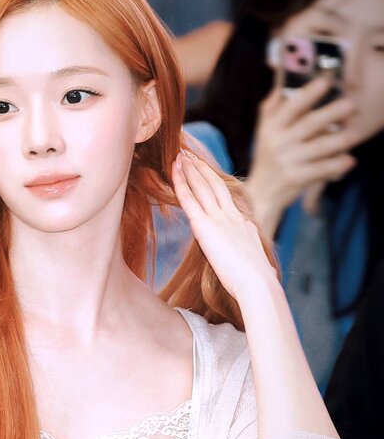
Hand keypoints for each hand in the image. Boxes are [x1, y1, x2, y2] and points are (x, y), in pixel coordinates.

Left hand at [172, 151, 276, 304]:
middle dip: (201, 168)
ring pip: (202, 186)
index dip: (214, 182)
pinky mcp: (205, 227)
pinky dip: (180, 184)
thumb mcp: (257, 264)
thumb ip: (255, 260)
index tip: (206, 171)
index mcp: (243, 224)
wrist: (258, 283)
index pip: (226, 197)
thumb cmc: (258, 282)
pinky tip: (173, 171)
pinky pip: (189, 200)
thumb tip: (264, 266)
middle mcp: (232, 216)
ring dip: (190, 169)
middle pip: (214, 184)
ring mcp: (219, 219)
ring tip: (180, 155)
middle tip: (190, 154)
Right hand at [246, 77, 357, 235]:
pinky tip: (349, 160)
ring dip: (338, 141)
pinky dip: (336, 166)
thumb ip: (271, 108)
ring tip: (355, 135)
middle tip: (349, 105)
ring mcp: (288, 161)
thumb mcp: (263, 131)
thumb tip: (280, 85)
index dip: (308, 95)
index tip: (325, 82)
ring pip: (318, 148)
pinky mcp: (296, 178)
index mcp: (272, 127)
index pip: (291, 107)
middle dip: (329, 114)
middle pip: (308, 125)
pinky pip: (320, 170)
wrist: (260, 193)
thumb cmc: (267, 157)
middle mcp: (278, 143)